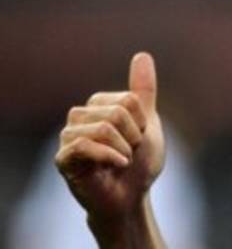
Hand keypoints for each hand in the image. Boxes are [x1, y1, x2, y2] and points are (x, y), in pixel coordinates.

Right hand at [55, 52, 165, 221]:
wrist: (131, 196)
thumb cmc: (139, 160)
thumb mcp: (148, 121)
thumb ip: (143, 90)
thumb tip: (141, 55)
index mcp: (98, 103)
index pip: (129, 100)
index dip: (142, 122)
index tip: (139, 137)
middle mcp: (79, 116)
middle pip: (117, 112)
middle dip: (133, 137)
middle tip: (130, 152)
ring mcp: (68, 136)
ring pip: (104, 128)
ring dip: (124, 149)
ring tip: (123, 160)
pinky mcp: (63, 158)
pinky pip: (86, 146)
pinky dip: (111, 157)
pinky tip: (119, 165)